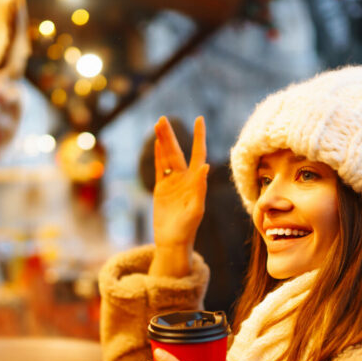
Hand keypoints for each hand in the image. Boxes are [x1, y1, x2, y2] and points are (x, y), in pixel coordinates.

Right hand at [149, 116, 207, 277]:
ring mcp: (172, 183)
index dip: (199, 137)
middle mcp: (185, 179)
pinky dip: (157, 156)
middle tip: (162, 119)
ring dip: (162, 142)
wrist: (173, 242)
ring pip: (166, 158)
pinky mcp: (161, 190)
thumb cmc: (187, 229)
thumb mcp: (195, 209)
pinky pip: (159, 169)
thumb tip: (206, 166)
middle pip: (177, 152)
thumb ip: (200, 188)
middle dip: (170, 136)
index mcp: (196, 181)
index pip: (198, 154)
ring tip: (157, 125)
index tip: (199, 119)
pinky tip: (156, 144)